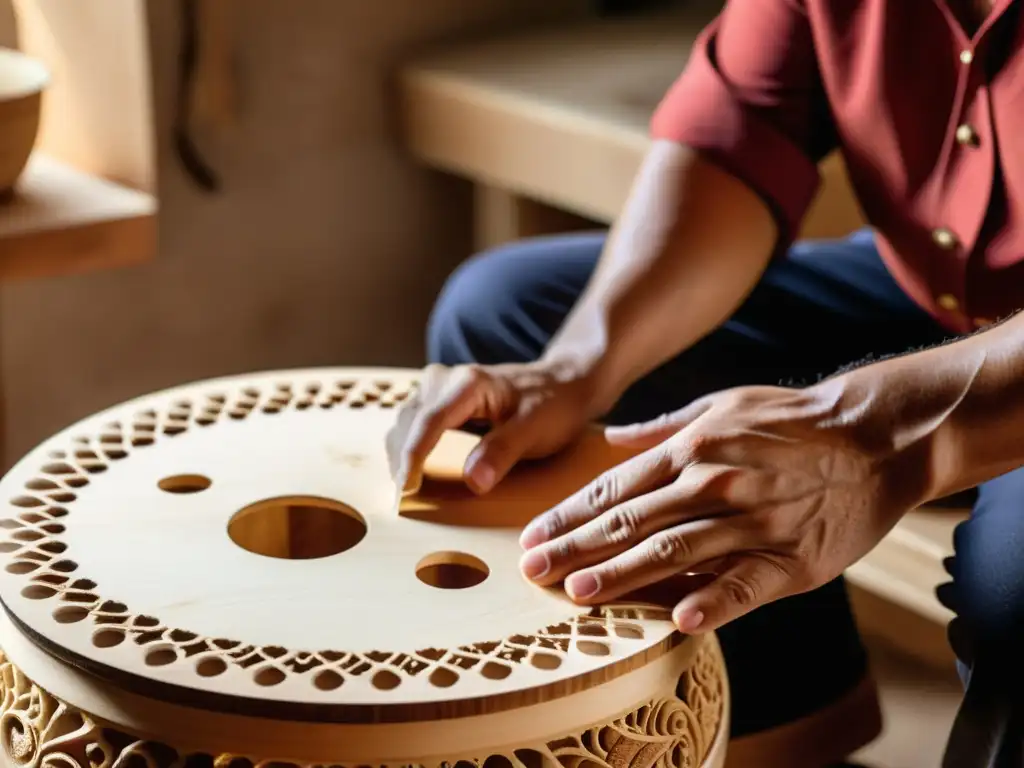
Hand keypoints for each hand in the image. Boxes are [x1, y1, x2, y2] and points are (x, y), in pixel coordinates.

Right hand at [386, 361, 599, 494]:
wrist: (561, 383)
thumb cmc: (552, 405)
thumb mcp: (536, 429)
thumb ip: (503, 452)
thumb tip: (473, 481)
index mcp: (468, 384)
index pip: (428, 421)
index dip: (413, 457)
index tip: (406, 490)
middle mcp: (444, 379)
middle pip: (408, 422)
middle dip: (402, 461)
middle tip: (404, 501)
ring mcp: (438, 386)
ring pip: (404, 422)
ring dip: (400, 455)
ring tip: (406, 491)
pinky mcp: (437, 398)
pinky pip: (411, 423)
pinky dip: (408, 447)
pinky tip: (413, 472)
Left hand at [517, 383, 922, 633]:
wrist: (874, 435)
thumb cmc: (791, 420)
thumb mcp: (721, 405)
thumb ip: (661, 428)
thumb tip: (610, 438)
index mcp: (691, 449)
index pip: (614, 488)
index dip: (568, 516)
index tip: (533, 537)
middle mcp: (712, 483)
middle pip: (630, 522)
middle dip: (575, 548)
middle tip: (531, 571)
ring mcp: (752, 522)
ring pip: (673, 553)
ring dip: (621, 576)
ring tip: (576, 594)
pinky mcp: (791, 558)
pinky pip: (745, 584)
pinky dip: (712, 602)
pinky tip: (677, 621)